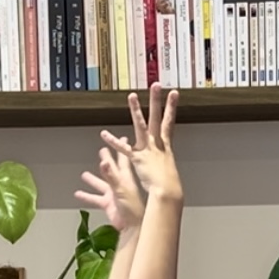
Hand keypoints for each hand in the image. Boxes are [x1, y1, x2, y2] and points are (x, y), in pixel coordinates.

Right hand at [74, 144, 141, 233]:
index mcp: (125, 177)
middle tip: (103, 150)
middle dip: (107, 159)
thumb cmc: (133, 208)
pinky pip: (95, 199)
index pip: (123, 159)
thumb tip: (104, 162)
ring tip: (85, 174)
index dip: (121, 148)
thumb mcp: (120, 188)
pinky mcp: (108, 204)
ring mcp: (113, 194)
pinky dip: (86, 196)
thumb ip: (110, 175)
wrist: (132, 226)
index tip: (121, 137)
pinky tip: (78, 194)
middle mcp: (119, 184)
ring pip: (101, 184)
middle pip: (111, 168)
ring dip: (93, 179)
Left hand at [105, 82, 181, 200]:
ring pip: (141, 126)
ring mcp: (147, 150)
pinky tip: (104, 135)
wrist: (168, 194)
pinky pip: (124, 149)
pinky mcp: (138, 159)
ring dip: (135, 111)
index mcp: (165, 146)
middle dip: (157, 101)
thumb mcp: (167, 170)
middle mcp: (157, 145)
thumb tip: (165, 161)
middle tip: (156, 85)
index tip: (173, 93)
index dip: (171, 107)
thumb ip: (163, 162)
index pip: (169, 122)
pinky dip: (113, 142)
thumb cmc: (169, 186)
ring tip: (131, 96)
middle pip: (157, 118)